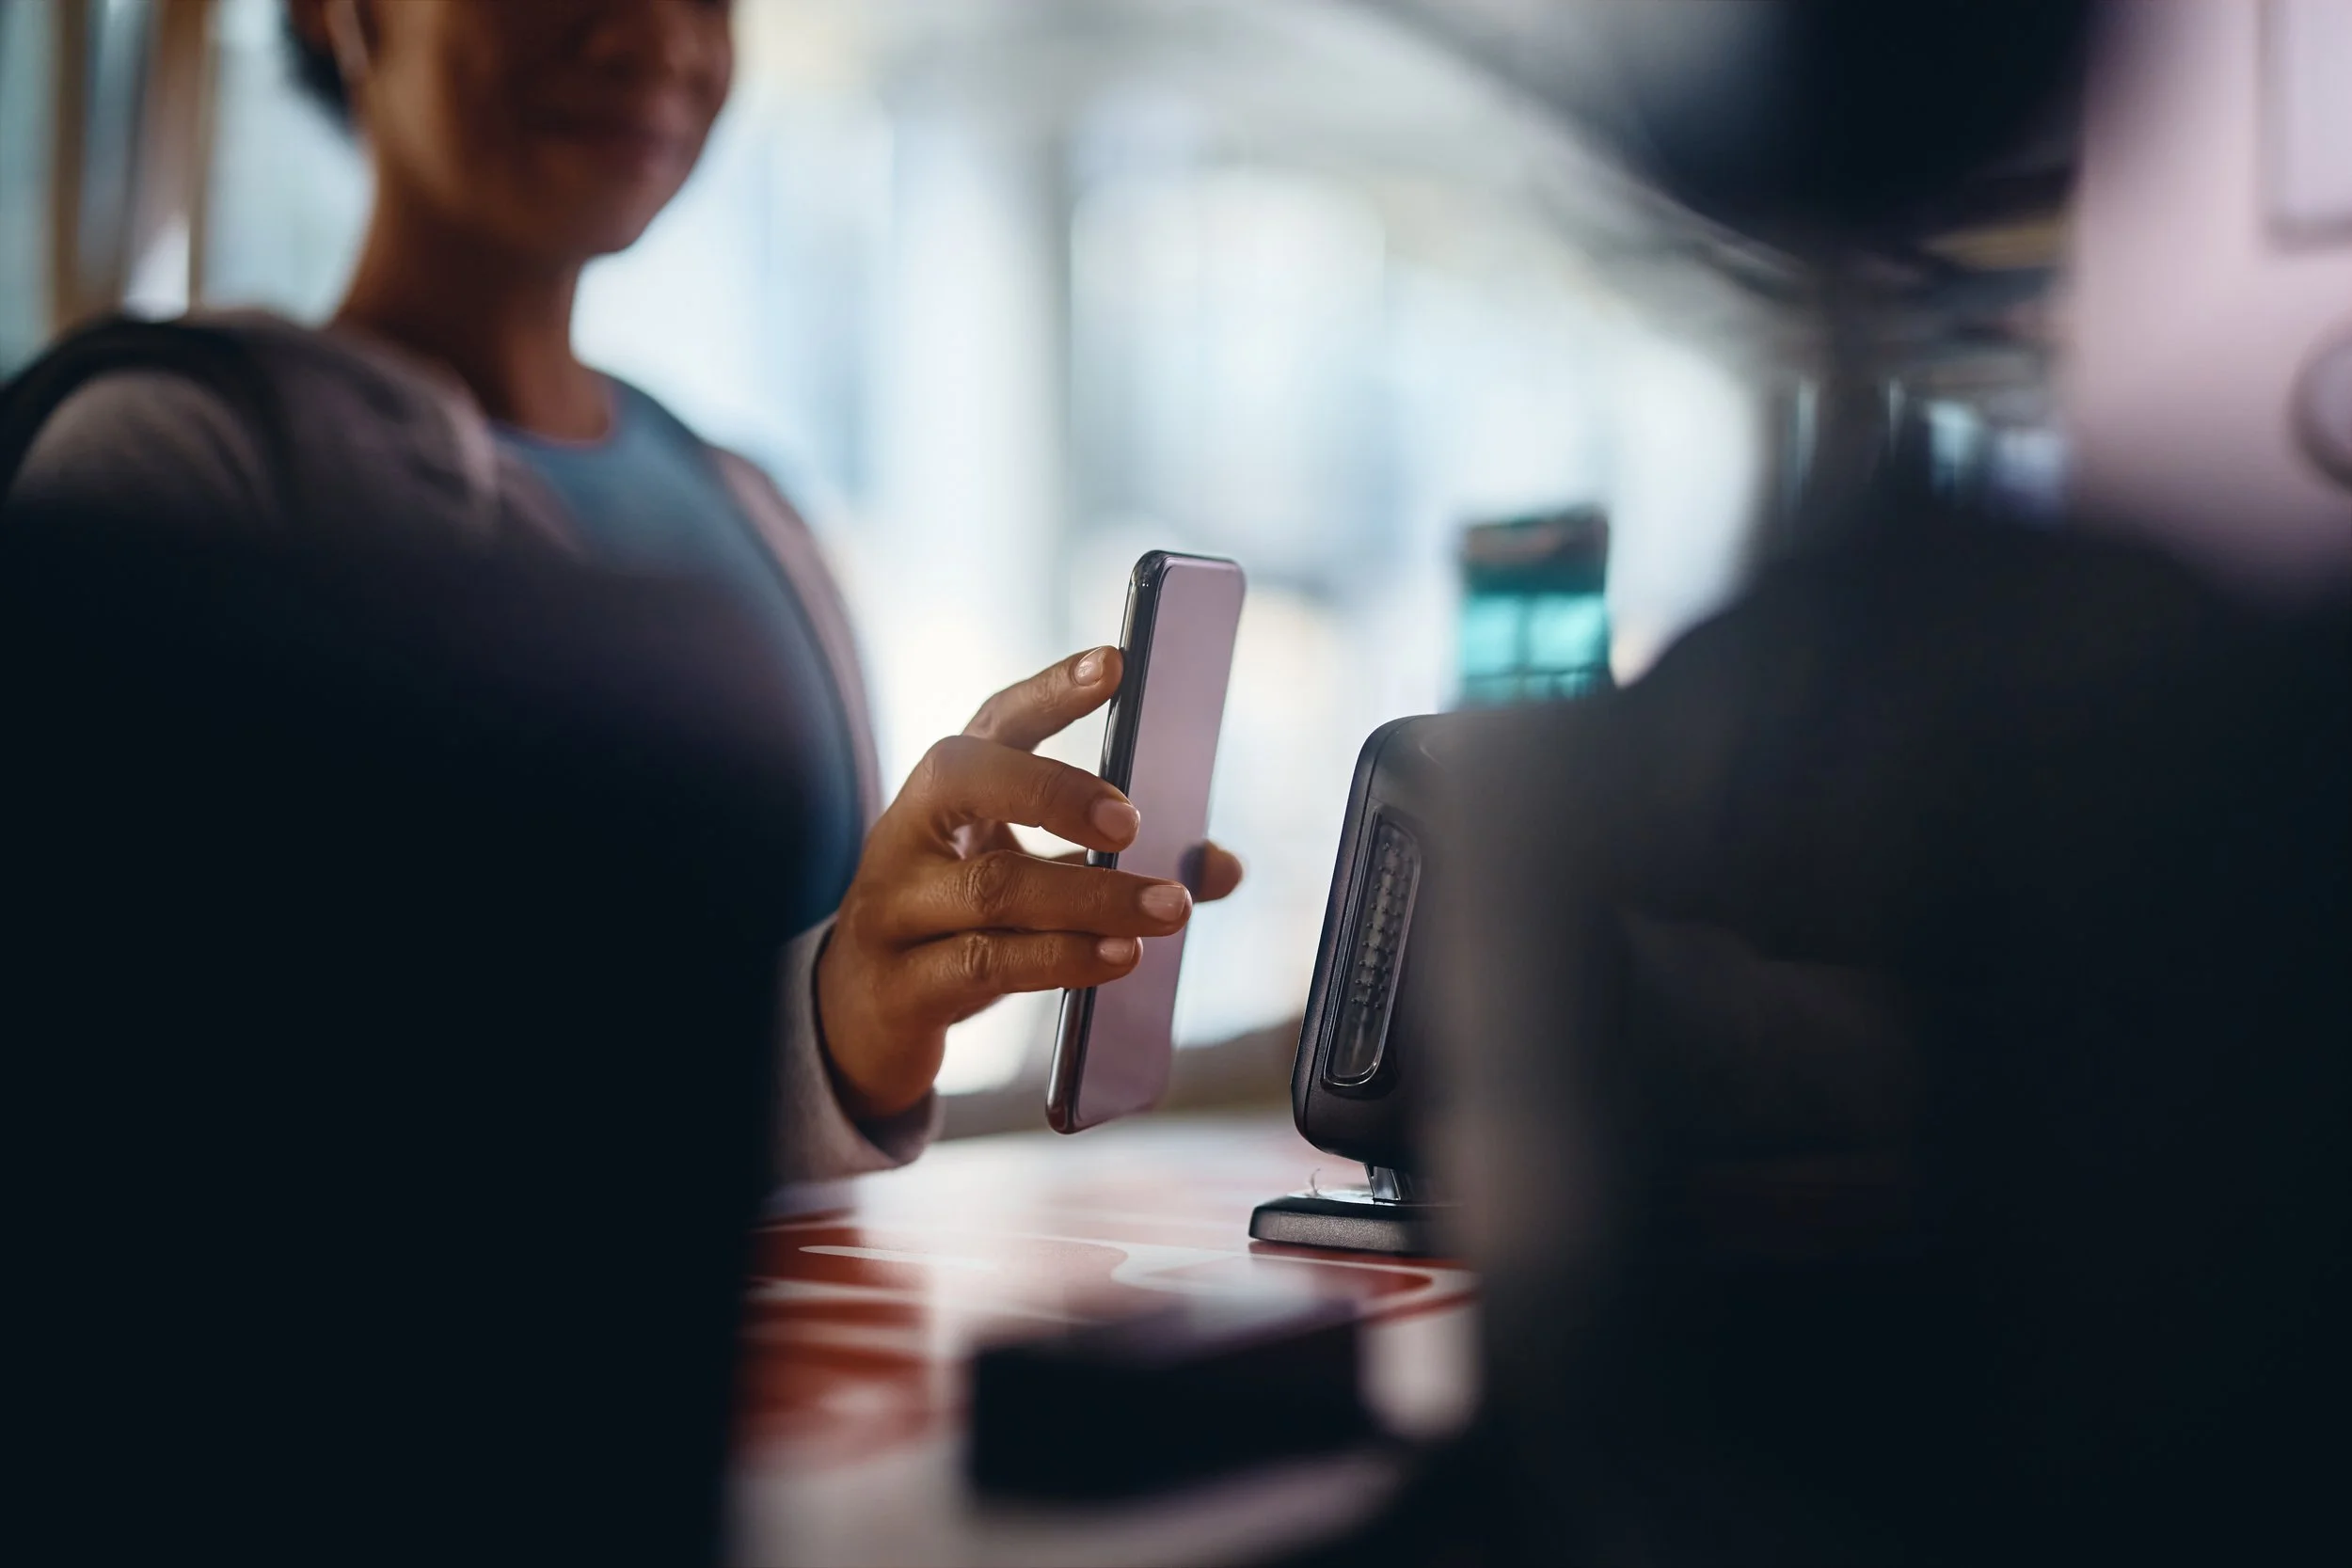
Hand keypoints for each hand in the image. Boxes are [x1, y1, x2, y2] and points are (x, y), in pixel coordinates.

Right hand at [815, 647, 1244, 1120]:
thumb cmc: (960, 931)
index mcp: (946, 795)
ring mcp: (893, 908)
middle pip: (965, 778)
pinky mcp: (899, 985)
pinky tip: (1119, 957)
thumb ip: (1118, 871)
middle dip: (1054, 788)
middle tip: (1134, 820)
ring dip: (1092, 899)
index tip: (1115, 664)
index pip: (996, 722)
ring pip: (993, 888)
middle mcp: (908, 835)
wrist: (862, 1019)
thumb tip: (1220, 868)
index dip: (1051, 691)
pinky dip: (1062, 959)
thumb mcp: (1028, 887)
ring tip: (1168, 909)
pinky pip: (984, 964)